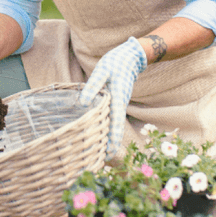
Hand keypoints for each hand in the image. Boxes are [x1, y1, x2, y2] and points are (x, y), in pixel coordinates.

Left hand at [78, 37, 146, 158]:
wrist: (131, 56)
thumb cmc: (116, 61)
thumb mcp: (102, 70)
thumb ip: (93, 86)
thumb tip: (83, 103)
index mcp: (118, 98)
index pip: (115, 122)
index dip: (112, 138)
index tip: (110, 153)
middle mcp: (120, 104)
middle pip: (116, 128)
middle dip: (111, 144)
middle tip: (103, 160)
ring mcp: (119, 103)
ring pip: (114, 124)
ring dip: (109, 137)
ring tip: (102, 153)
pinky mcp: (116, 101)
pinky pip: (113, 117)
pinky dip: (109, 128)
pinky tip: (101, 133)